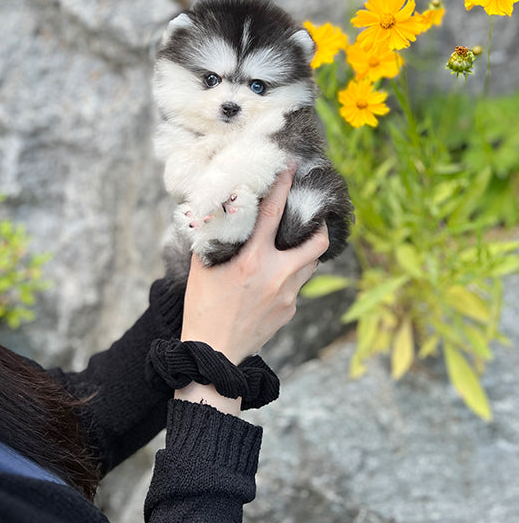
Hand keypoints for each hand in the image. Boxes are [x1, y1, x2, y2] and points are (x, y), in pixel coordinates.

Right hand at [175, 166, 328, 413]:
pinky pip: (295, 286)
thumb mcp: (203, 268)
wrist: (213, 354)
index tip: (292, 168)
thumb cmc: (203, 308)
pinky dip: (288, 277)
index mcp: (253, 260)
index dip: (284, 187)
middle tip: (311, 216)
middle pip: (316, 242)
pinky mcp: (290, 311)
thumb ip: (212, 238)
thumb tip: (214, 211)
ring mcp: (288, 296)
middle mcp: (277, 275)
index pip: (273, 213)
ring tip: (291, 246)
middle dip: (319, 225)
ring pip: (310, 265)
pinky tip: (270, 281)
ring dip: (304, 252)